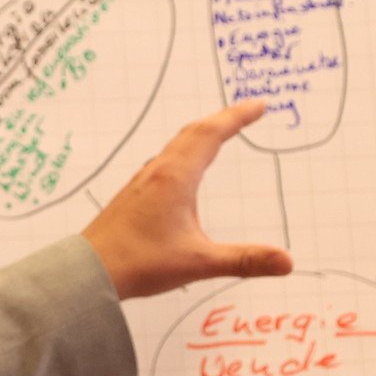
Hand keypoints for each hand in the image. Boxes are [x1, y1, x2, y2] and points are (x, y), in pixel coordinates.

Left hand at [82, 101, 293, 299]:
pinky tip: (183, 169)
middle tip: (246, 111)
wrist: (89, 270)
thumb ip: (244, 260)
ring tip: (218, 132)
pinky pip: (164, 161)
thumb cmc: (139, 263)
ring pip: (176, 145)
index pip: (212, 134)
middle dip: (222, 119)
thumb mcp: (199, 261)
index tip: (258, 105)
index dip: (237, 117)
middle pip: (193, 133)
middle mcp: (159, 172)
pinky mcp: (134, 195)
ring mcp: (143, 182)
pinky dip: (183, 151)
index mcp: (176, 178)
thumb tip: (287, 261)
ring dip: (200, 133)